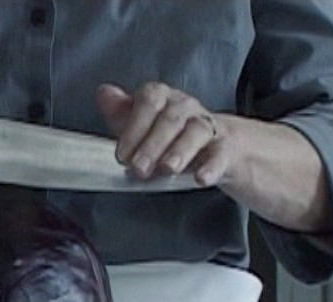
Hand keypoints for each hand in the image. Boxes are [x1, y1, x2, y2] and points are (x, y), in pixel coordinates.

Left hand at [96, 81, 332, 232]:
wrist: (225, 149)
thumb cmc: (175, 138)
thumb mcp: (147, 127)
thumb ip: (123, 113)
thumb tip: (103, 92)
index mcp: (166, 100)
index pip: (150, 99)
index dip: (134, 124)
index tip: (121, 154)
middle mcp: (188, 108)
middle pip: (171, 117)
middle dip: (151, 143)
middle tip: (137, 169)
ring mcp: (211, 127)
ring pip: (197, 131)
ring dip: (180, 150)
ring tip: (168, 169)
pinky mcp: (229, 149)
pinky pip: (222, 154)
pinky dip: (211, 166)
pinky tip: (201, 179)